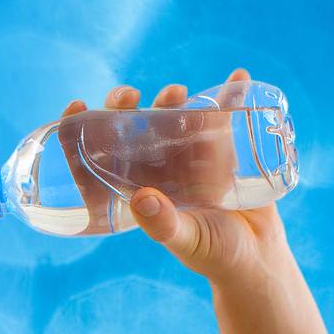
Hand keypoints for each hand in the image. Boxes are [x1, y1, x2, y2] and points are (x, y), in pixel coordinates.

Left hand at [58, 69, 290, 286]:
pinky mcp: (224, 148)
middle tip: (129, 97)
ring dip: (170, 99)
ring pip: (172, 117)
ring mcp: (190, 156)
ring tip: (176, 92)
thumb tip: (141, 199)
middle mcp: (159, 169)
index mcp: (138, 190)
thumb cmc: (214, 255)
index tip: (76, 107)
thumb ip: (164, 225)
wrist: (257, 255)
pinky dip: (230, 95)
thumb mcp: (187, 241)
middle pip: (133, 130)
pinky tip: (236, 79)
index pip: (101, 159)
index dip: (83, 133)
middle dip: (124, 108)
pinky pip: (224, 116)